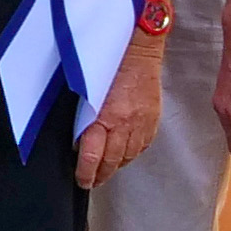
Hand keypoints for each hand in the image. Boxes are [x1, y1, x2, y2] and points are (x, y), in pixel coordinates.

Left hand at [77, 34, 166, 189]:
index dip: (86, 172)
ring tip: (105, 172)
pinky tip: (124, 156)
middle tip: (91, 182)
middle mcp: (126, 123)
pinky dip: (131, 154)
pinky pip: (142, 145)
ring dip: (115, 166)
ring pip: (128, 156)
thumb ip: (83, 117)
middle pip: (112, 160)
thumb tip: (77, 139)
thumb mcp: (87, 91)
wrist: (138, 48)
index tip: (81, 180)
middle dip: (100, 174)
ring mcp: (142, 123)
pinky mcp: (153, 119)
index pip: (93, 155)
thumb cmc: (108, 64)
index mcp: (106, 116)